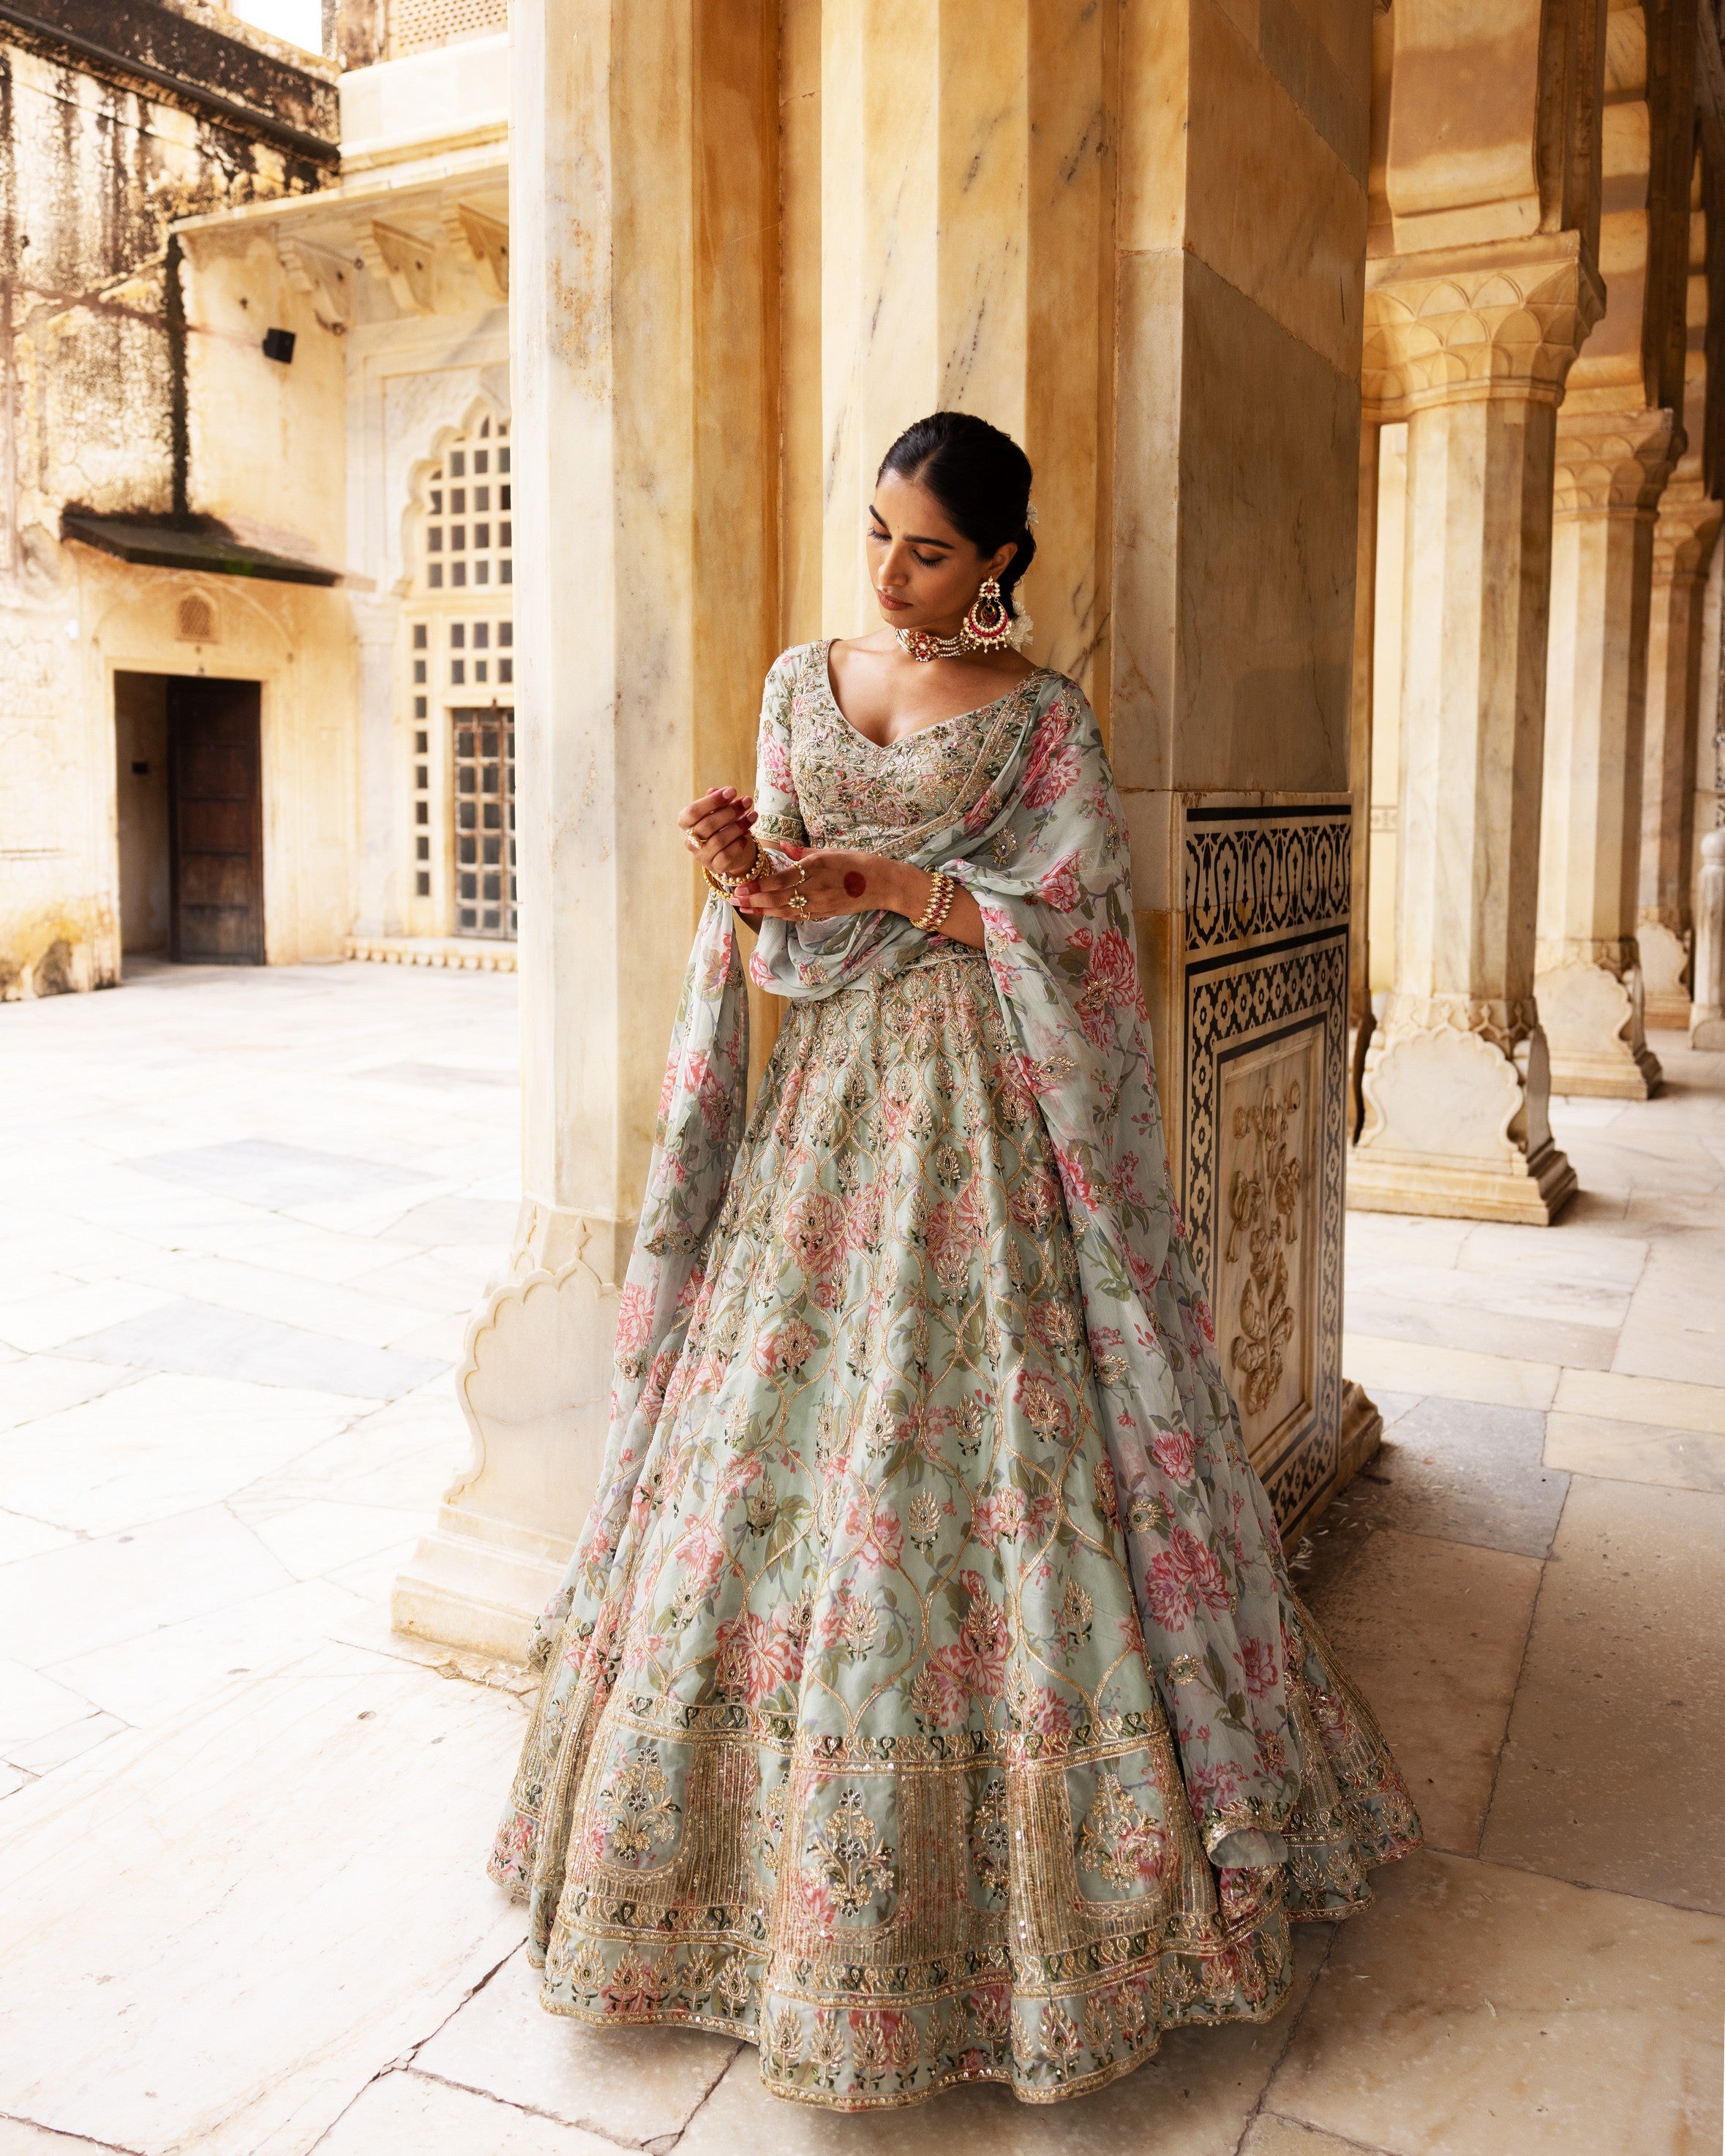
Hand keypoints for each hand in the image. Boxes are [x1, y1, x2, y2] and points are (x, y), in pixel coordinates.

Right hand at [678, 786, 757, 879]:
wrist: (736, 849)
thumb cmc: (725, 825)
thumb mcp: (721, 811)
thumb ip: (717, 802)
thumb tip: (714, 790)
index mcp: (686, 824)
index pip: (693, 811)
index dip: (712, 801)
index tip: (732, 791)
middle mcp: (690, 841)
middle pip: (707, 825)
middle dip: (730, 811)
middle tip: (747, 802)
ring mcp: (701, 856)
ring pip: (718, 840)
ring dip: (738, 826)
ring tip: (753, 816)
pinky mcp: (715, 867)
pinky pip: (725, 856)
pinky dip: (738, 844)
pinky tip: (748, 834)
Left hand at [733, 845, 903, 922]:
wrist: (882, 884)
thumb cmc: (856, 863)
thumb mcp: (829, 851)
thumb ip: (802, 851)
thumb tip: (780, 846)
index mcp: (817, 866)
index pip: (781, 879)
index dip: (759, 886)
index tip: (741, 885)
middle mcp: (816, 887)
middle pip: (778, 898)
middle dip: (753, 900)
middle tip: (733, 899)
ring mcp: (820, 903)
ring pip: (784, 910)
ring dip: (761, 910)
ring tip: (743, 907)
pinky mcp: (824, 913)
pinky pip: (796, 916)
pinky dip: (778, 915)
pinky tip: (765, 913)